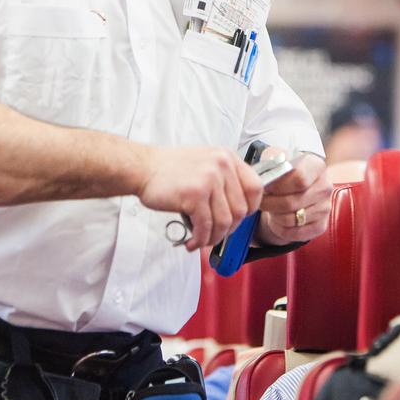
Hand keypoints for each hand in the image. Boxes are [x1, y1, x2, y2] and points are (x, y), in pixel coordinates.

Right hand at [137, 146, 263, 251]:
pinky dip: (200, 240)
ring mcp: (209, 179)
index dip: (250, 208)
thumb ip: (225, 179)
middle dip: (229, 228)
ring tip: (202, 239)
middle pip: (241, 210)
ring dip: (214, 237)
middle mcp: (221, 165)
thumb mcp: (206, 162)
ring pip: (224, 222)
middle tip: (215, 233)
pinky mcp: (194, 195)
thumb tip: (240, 209)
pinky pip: (205, 227)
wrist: (143, 167)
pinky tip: (192, 242)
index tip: (238, 218)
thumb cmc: (171, 169)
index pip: (256, 187)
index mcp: (227, 157)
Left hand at [255, 153, 331, 245]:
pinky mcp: (321, 225)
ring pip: (291, 219)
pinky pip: (295, 233)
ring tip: (269, 209)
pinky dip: (280, 229)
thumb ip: (271, 167)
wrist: (298, 186)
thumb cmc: (286, 174)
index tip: (265, 187)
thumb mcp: (279, 162)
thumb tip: (261, 180)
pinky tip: (276, 220)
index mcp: (316, 166)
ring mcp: (325, 208)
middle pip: (292, 202)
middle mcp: (325, 187)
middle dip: (270, 204)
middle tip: (261, 201)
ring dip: (274, 216)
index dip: (277, 185)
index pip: (299, 178)